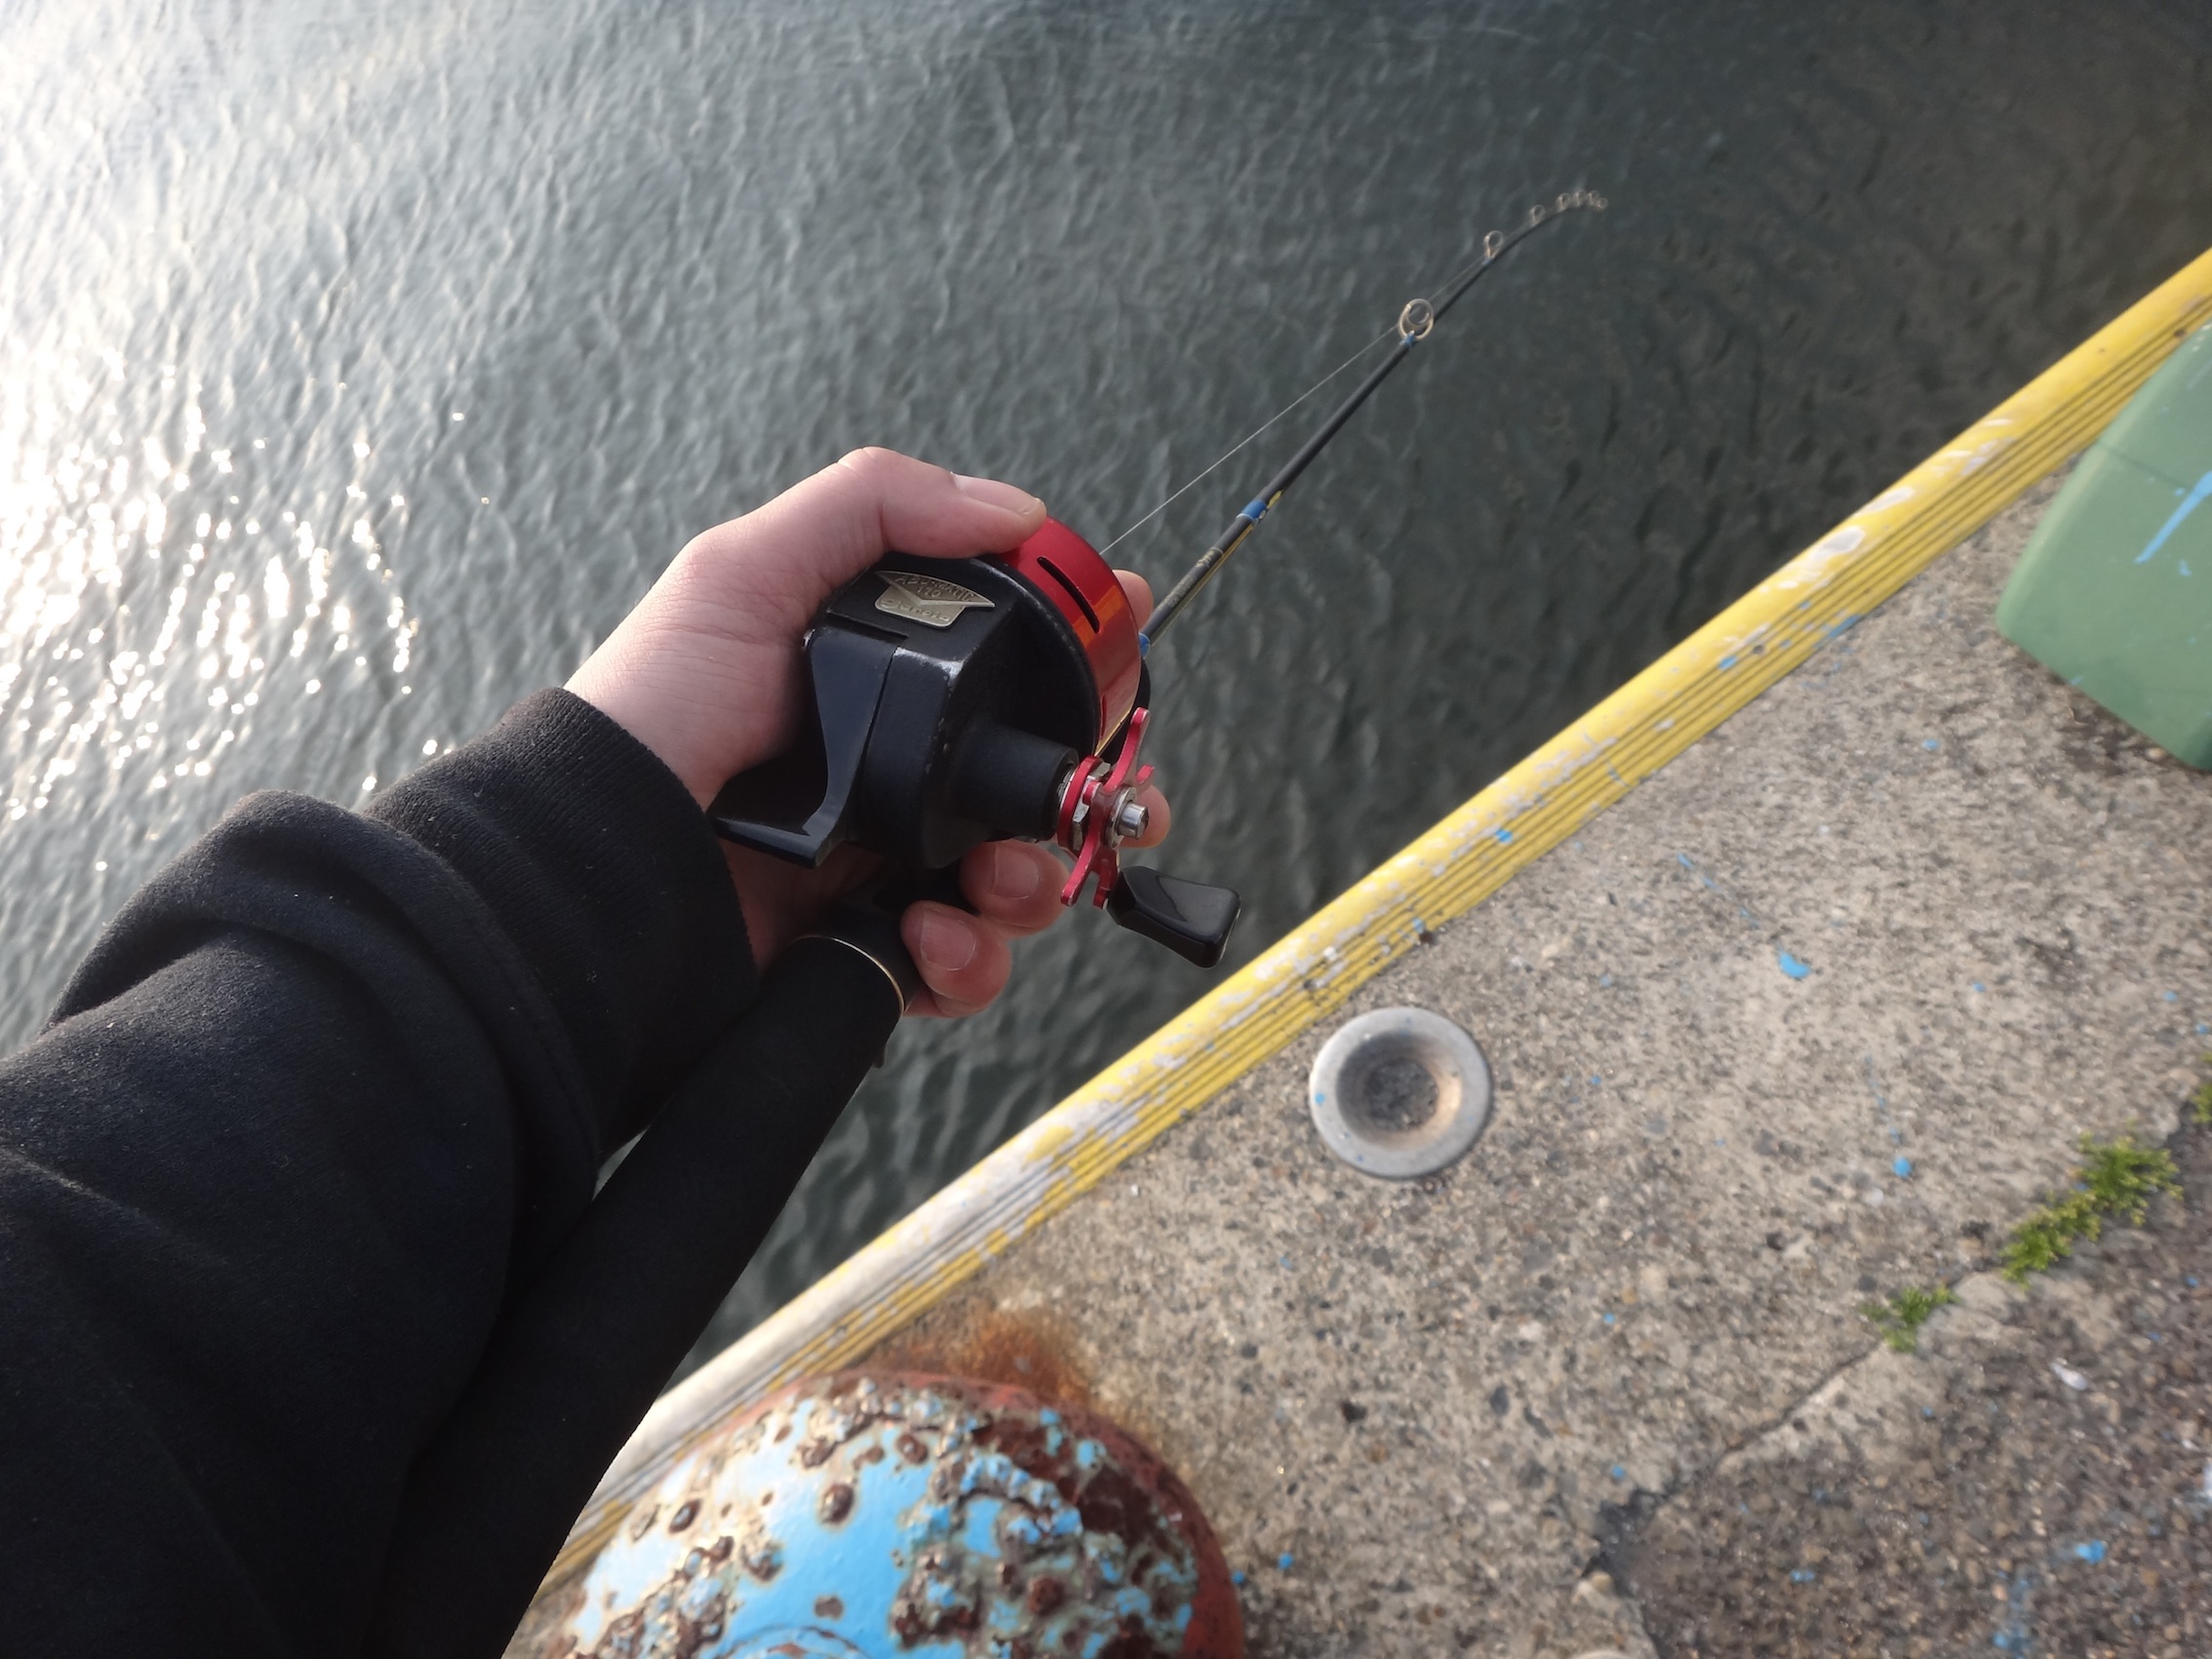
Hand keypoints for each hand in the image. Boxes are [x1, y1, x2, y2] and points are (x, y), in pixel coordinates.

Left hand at [568, 447, 1168, 1016]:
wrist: (587, 872)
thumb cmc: (649, 717)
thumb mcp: (740, 575)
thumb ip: (870, 508)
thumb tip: (1015, 511)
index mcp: (876, 690)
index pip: (1007, 673)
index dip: (1077, 663)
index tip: (1122, 650)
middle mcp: (891, 778)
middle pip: (1036, 785)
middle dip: (1088, 794)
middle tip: (1109, 798)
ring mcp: (882, 871)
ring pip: (1017, 882)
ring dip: (1033, 884)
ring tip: (992, 880)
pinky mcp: (864, 955)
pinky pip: (960, 967)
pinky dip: (967, 959)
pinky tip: (926, 934)